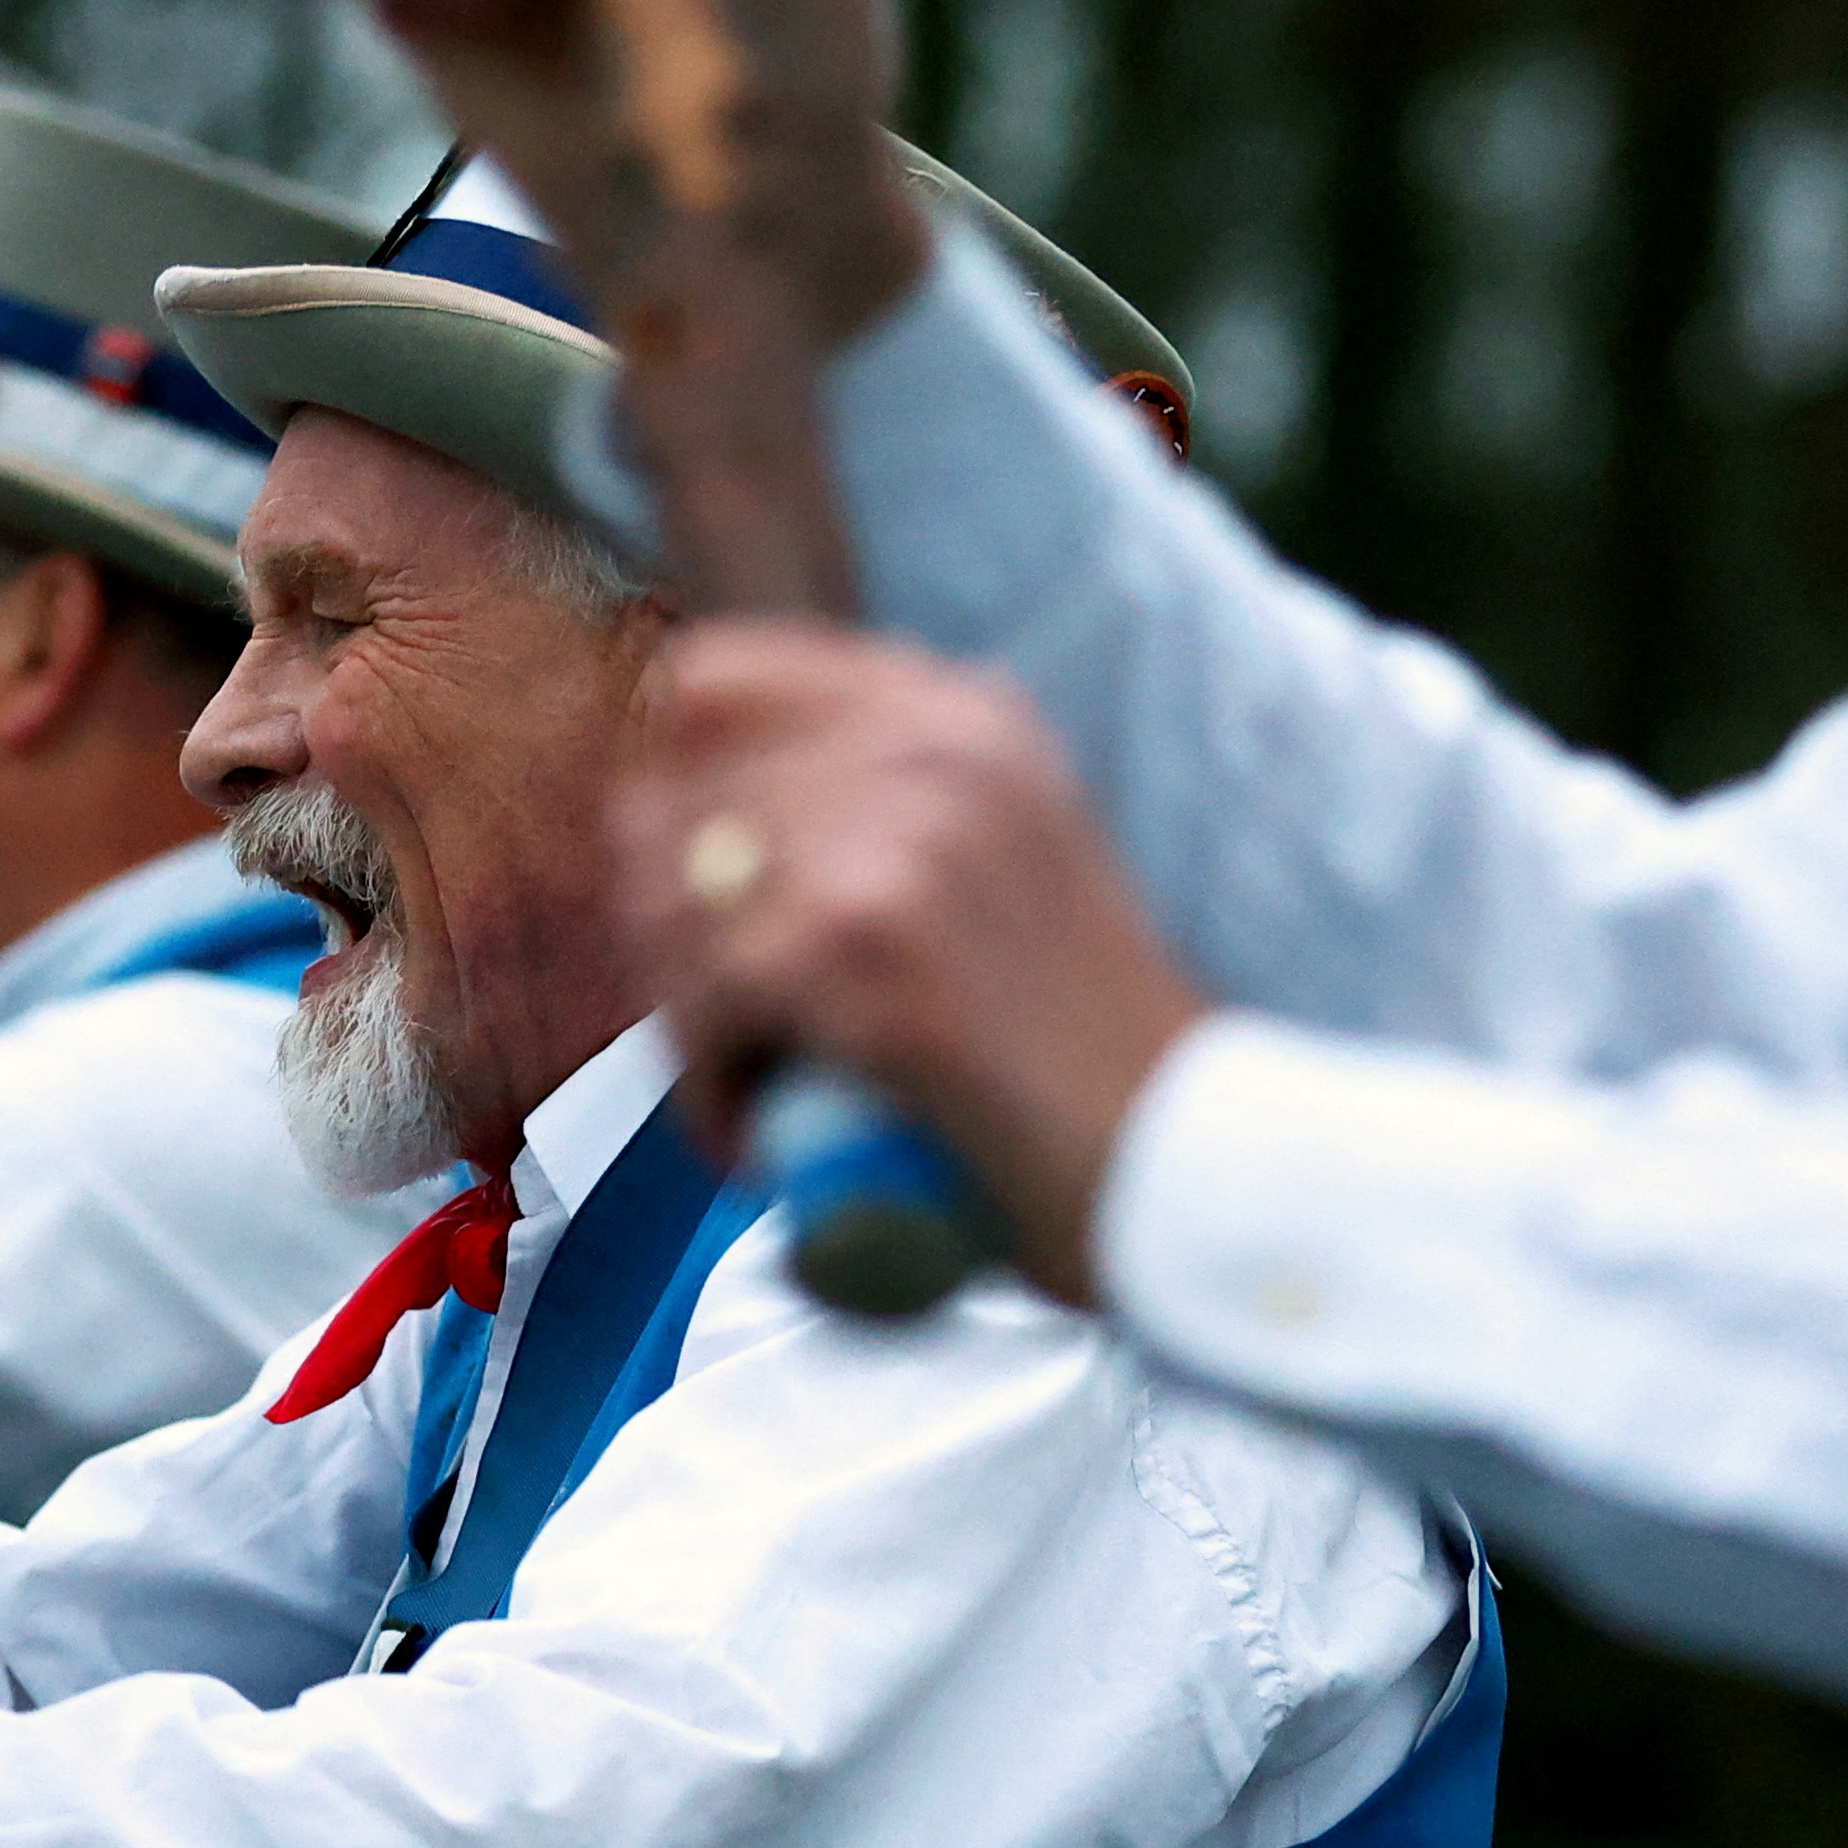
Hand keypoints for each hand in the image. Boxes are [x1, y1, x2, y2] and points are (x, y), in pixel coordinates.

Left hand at [610, 623, 1210, 1303]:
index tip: (674, 888)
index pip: (707, 679)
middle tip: (717, 1028)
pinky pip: (700, 1002)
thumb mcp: (997, 860)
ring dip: (683, 1018)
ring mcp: (898, 839)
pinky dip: (708, 1091)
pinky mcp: (865, 947)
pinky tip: (758, 1139)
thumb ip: (875, 800)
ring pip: (666, 907)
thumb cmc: (1072, 1049)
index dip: (661, 788)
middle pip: (665, 806)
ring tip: (748, 1086)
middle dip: (662, 934)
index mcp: (958, 712)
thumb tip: (664, 799)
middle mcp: (931, 747)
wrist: (1186, 1169)